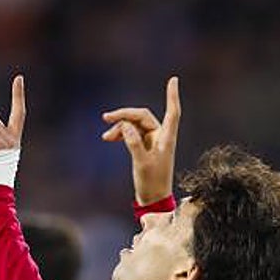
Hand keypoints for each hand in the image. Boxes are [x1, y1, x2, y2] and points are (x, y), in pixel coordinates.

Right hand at [101, 76, 181, 204]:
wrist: (152, 200)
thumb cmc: (152, 184)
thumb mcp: (142, 163)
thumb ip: (134, 144)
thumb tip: (125, 126)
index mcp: (166, 139)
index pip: (172, 112)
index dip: (172, 96)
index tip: (174, 80)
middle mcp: (161, 136)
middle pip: (142, 116)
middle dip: (125, 115)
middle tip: (106, 118)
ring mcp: (152, 141)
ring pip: (134, 124)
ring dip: (120, 127)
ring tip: (106, 136)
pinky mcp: (144, 147)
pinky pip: (131, 133)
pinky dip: (121, 134)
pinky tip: (109, 138)